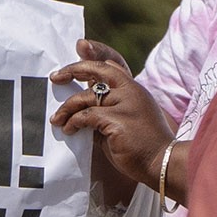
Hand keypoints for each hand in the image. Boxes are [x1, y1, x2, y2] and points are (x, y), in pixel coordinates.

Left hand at [49, 39, 178, 189]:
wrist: (162, 164)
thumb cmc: (142, 147)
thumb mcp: (126, 120)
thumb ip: (108, 109)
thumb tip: (83, 107)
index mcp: (135, 89)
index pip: (111, 65)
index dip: (92, 57)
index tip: (77, 53)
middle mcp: (131, 91)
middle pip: (98, 70)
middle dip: (73, 70)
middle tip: (55, 77)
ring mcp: (125, 104)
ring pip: (86, 97)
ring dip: (66, 108)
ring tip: (57, 120)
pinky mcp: (118, 120)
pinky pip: (86, 116)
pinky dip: (73, 122)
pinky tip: (69, 130)